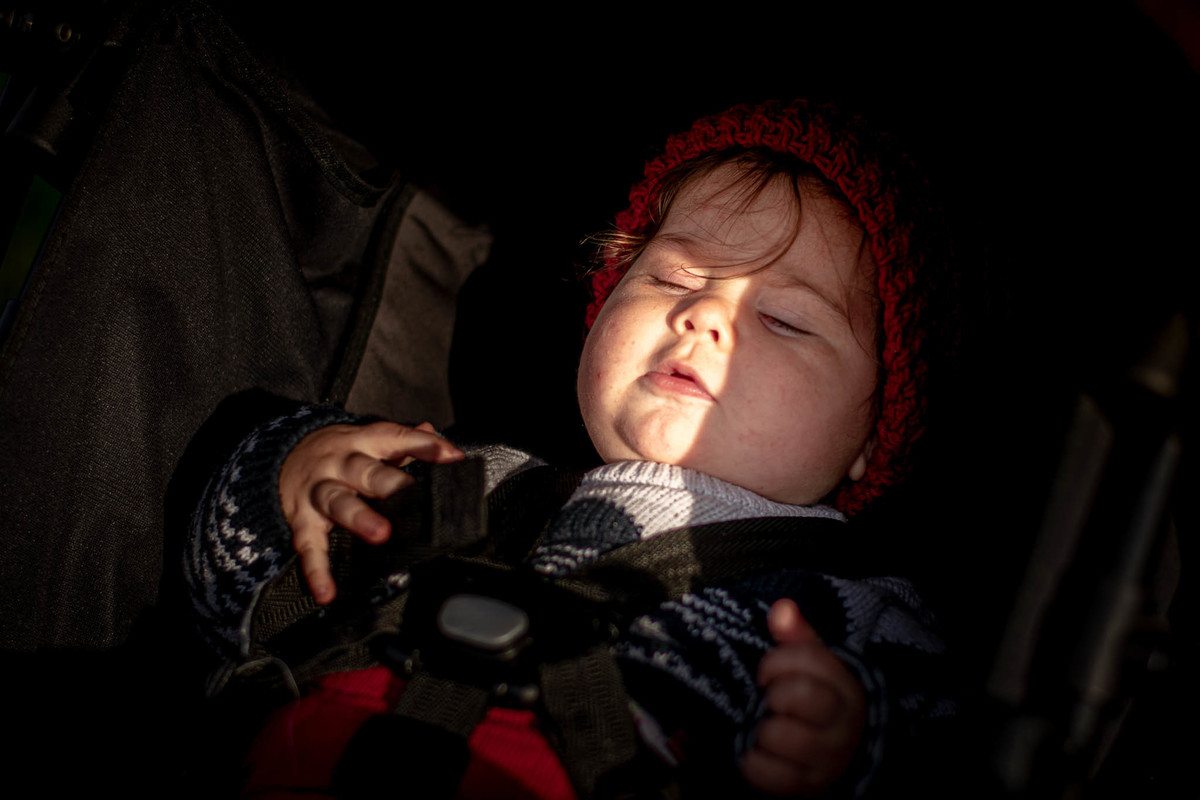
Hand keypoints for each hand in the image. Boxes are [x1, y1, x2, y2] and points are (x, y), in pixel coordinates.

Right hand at [278, 421, 462, 603]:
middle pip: (364, 471)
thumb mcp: (368, 440)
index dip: (422, 445)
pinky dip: (317, 570)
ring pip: (337, 502)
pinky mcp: (302, 522)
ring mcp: (318, 492)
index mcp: (363, 442)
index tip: (450, 455)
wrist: (282, 458)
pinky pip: (309, 547)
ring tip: (380, 534)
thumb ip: (403, 443)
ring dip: (358, 517)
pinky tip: (328, 591)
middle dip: (388, 483)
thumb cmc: (340, 454)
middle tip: (411, 493)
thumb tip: (437, 438)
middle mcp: (339, 464)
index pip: (394, 438)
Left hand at [739, 598, 866, 795]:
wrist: (846, 752)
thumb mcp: (816, 666)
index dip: (778, 661)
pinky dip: (756, 764)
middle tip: (769, 701)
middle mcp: (841, 722)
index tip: (766, 673)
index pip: (811, 660)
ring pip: (786, 737)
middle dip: (775, 695)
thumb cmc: (820, 699)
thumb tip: (781, 610)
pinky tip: (754, 753)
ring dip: (764, 730)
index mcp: (844, 687)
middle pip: (801, 696)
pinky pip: (776, 776)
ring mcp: (828, 757)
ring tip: (764, 728)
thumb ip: (798, 636)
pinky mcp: (810, 785)